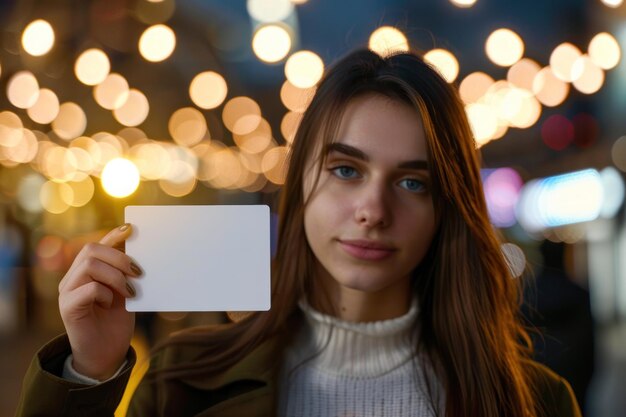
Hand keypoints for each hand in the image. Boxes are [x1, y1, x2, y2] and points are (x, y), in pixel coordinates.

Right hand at [58, 223, 141, 379]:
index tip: (132, 229)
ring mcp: (67, 292)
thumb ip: (126, 273)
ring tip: (130, 291)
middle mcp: (73, 278)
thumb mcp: (125, 291)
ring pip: (89, 265)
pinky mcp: (67, 308)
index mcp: (86, 271)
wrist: (106, 355)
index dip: (113, 235)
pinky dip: (106, 293)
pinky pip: (88, 288)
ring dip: (115, 276)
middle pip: (91, 250)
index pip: (97, 245)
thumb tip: (142, 250)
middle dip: (119, 257)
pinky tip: (112, 304)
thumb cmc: (116, 321)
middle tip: (139, 273)